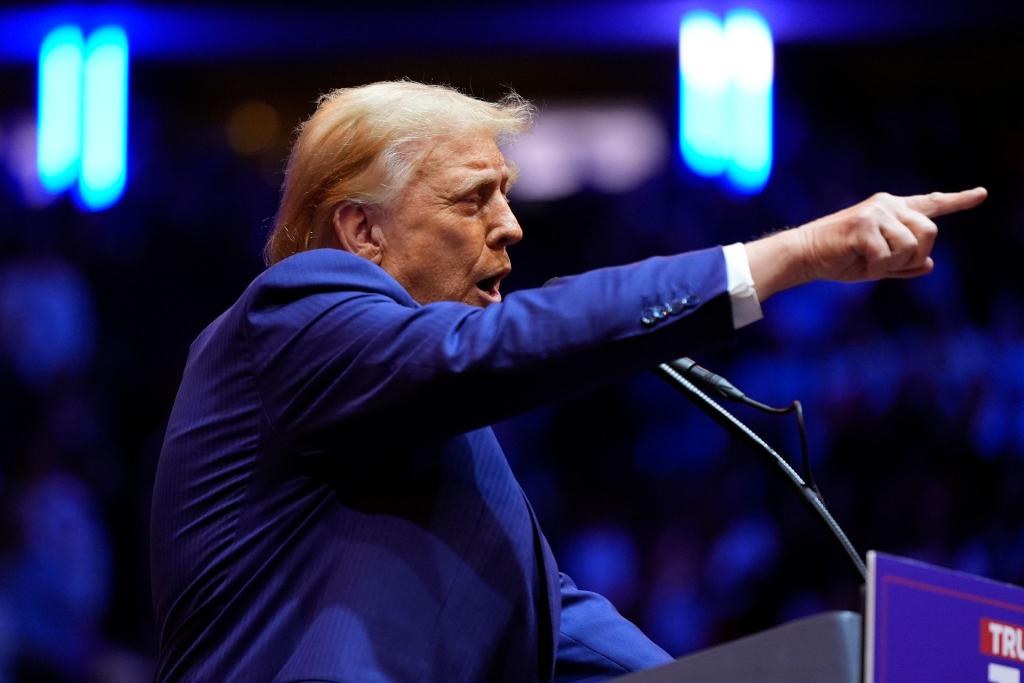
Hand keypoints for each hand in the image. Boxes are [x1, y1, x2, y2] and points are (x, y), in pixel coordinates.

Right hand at [745, 187, 987, 298]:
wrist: (804, 255)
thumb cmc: (838, 259)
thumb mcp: (876, 265)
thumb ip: (903, 264)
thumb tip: (929, 264)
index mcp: (892, 210)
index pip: (930, 204)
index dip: (958, 200)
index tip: (981, 194)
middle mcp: (887, 205)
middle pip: (930, 231)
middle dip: (914, 254)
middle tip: (887, 264)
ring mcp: (876, 212)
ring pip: (912, 246)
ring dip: (893, 264)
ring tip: (869, 262)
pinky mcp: (864, 225)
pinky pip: (888, 257)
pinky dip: (876, 269)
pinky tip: (859, 263)